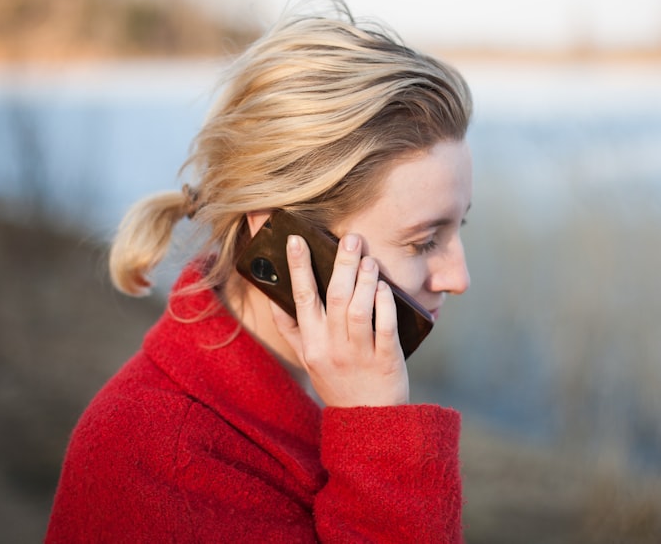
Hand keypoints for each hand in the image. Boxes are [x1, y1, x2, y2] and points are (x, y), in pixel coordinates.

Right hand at [269, 232, 408, 407]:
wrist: (368, 422)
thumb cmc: (338, 384)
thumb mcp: (308, 360)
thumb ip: (293, 330)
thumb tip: (275, 296)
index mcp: (311, 345)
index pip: (301, 298)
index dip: (297, 267)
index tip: (296, 240)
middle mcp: (331, 348)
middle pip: (334, 297)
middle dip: (341, 263)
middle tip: (350, 237)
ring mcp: (358, 355)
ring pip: (359, 309)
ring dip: (364, 280)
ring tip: (368, 259)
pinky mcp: (385, 360)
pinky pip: (385, 326)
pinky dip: (385, 304)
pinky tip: (384, 287)